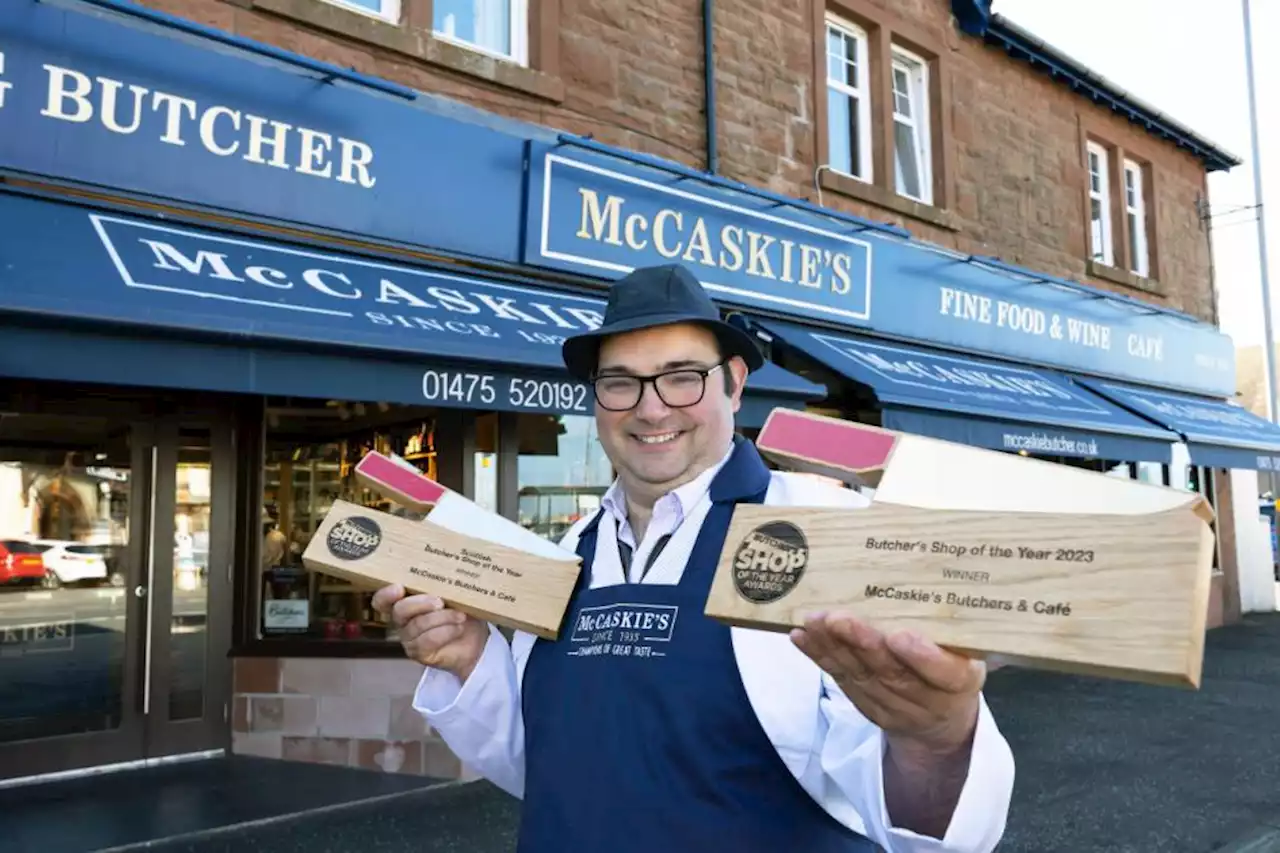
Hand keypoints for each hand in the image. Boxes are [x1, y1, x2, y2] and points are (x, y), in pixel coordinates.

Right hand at [371, 584, 488, 681]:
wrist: (476, 640)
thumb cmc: (462, 612)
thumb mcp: (455, 594)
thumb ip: (443, 584)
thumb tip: (447, 569)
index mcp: (406, 600)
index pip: (383, 599)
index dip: (386, 593)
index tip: (399, 587)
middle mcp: (403, 620)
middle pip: (399, 610)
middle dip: (420, 603)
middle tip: (440, 601)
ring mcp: (409, 638)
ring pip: (417, 625)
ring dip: (442, 618)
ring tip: (460, 615)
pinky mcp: (419, 653)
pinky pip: (427, 641)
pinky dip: (446, 632)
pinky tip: (458, 627)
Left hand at [791, 612, 982, 755]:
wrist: (939, 722)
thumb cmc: (955, 667)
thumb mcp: (970, 652)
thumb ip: (954, 627)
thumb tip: (933, 571)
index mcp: (960, 682)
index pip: (945, 674)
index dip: (922, 658)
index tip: (900, 637)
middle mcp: (925, 698)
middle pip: (892, 673)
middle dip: (862, 645)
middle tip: (841, 619)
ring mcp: (891, 705)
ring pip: (860, 675)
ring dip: (833, 647)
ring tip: (815, 621)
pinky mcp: (864, 702)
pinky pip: (840, 677)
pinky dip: (819, 656)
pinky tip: (802, 636)